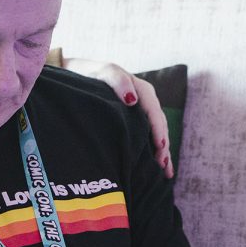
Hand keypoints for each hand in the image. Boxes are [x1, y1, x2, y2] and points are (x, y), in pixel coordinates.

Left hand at [63, 57, 173, 178]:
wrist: (80, 75)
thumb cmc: (92, 73)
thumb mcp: (104, 72)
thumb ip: (118, 81)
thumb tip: (132, 100)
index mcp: (142, 90)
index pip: (154, 113)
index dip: (158, 130)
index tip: (160, 146)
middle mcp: (145, 102)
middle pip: (159, 126)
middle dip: (163, 147)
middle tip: (163, 166)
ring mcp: (141, 113)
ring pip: (156, 134)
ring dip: (162, 153)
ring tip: (165, 173)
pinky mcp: (134, 122)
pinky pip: (147, 137)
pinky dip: (153, 152)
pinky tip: (157, 168)